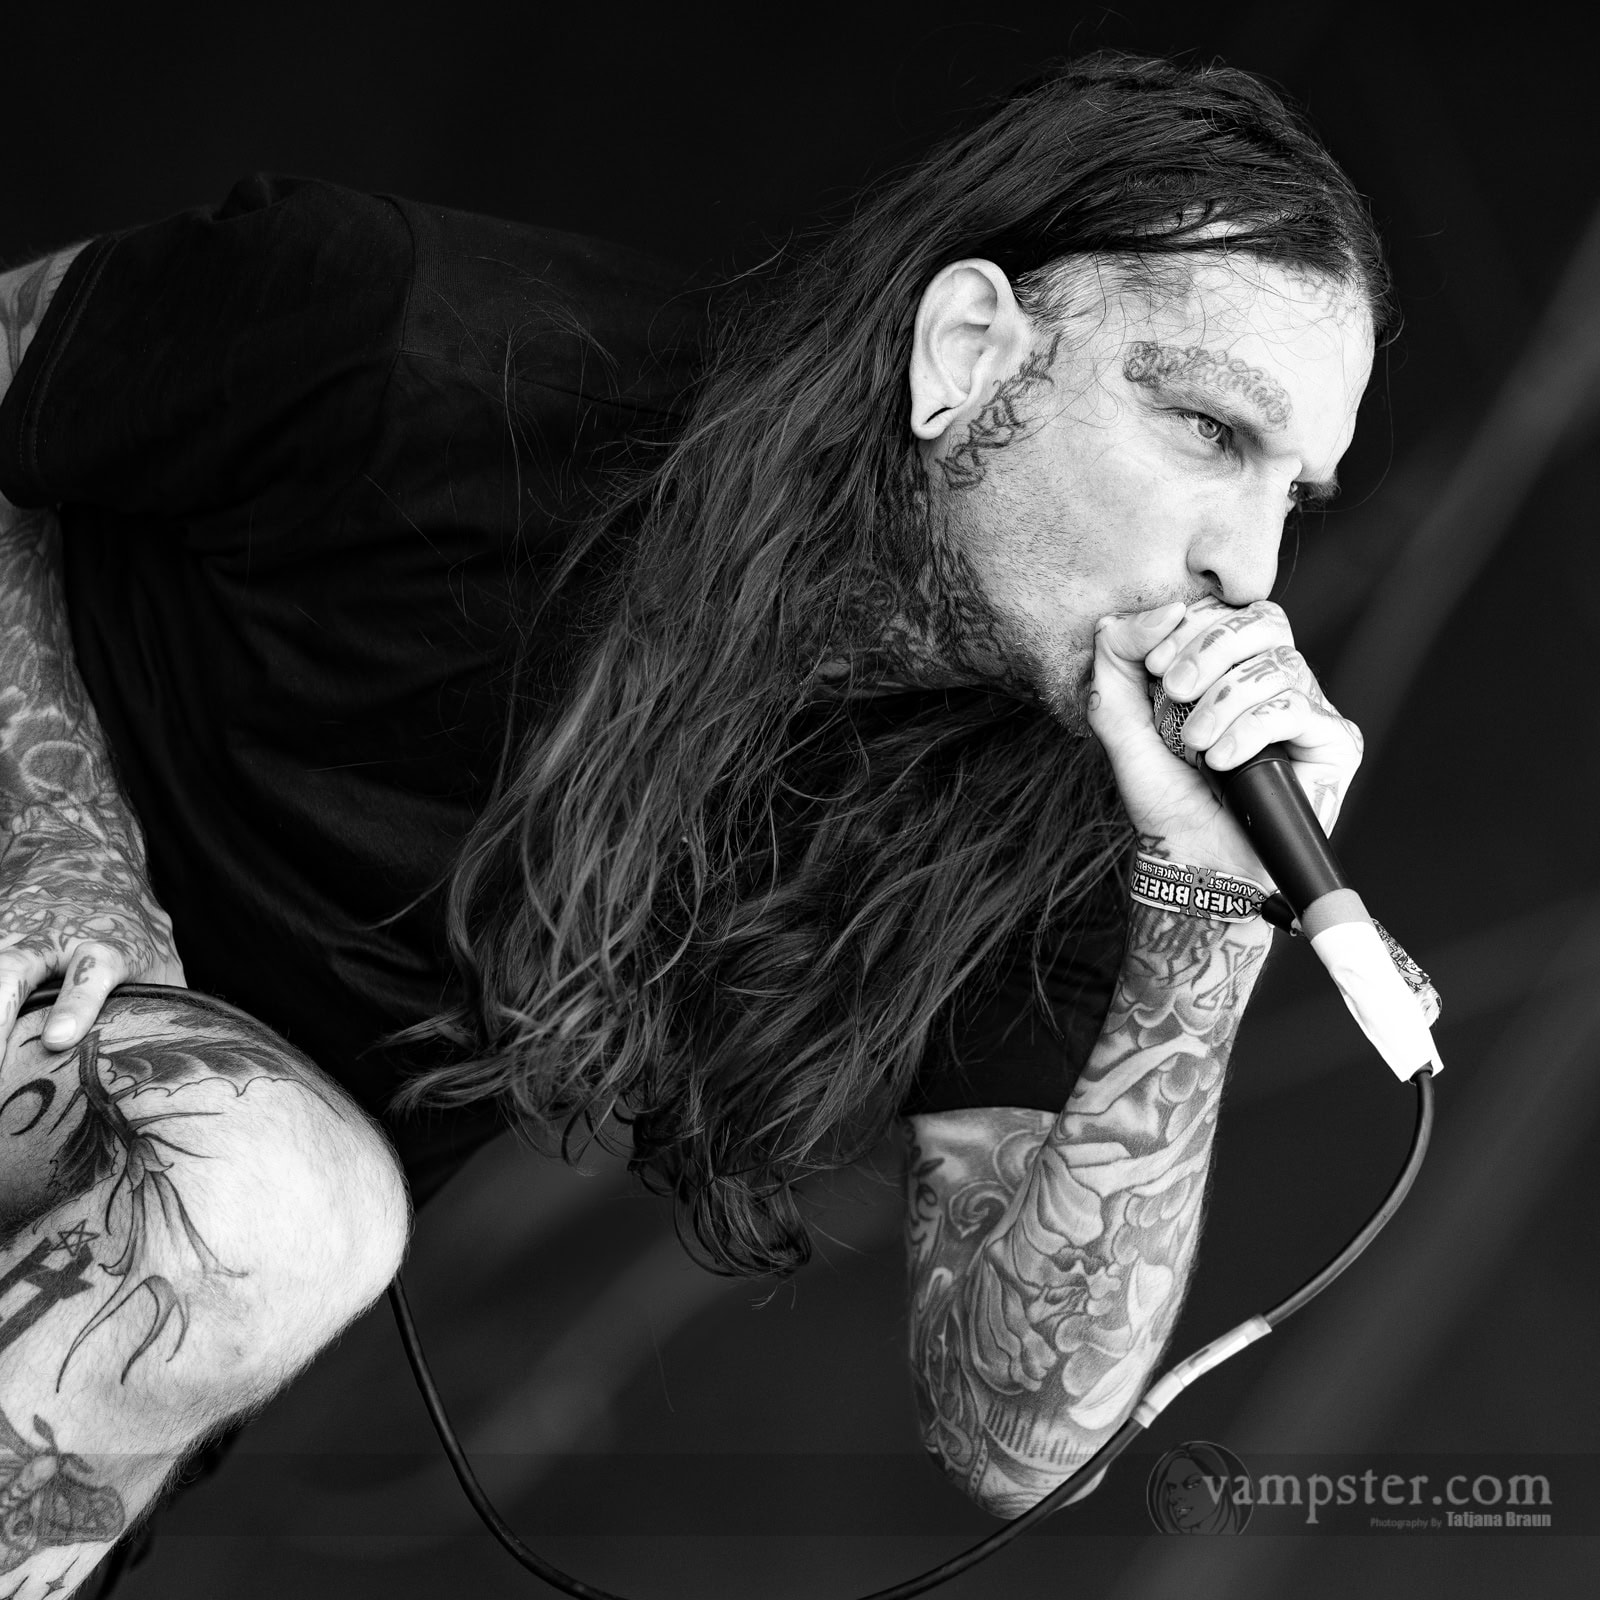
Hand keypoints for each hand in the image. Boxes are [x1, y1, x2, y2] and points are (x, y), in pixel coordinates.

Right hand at [0, 810, 186, 1059]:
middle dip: (0, 1009)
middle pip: (17, 969)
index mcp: (104, 945)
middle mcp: (51, 937)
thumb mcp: (156, 956)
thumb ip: (162, 999)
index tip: (58, 1039)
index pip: (92, 973)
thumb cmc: (128, 926)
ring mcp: (12, 934)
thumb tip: (179, 1047)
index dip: (76, 1004)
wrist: (84, 857)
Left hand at [1088, 597, 1362, 879]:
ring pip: (1279, 665)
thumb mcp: (1120, 718)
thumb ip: (1119, 658)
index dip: (1192, 625)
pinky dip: (1252, 730)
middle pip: (1265, 621)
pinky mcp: (1334, 741)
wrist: (1192, 859)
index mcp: (1230, 667)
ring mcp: (1308, 709)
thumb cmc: (1163, 794)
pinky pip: (1299, 708)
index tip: (1156, 665)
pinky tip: (1223, 760)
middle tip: (1175, 690)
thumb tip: (1159, 609)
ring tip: (1196, 743)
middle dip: (1211, 647)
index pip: (1228, 611)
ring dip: (1224, 701)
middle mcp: (1274, 681)